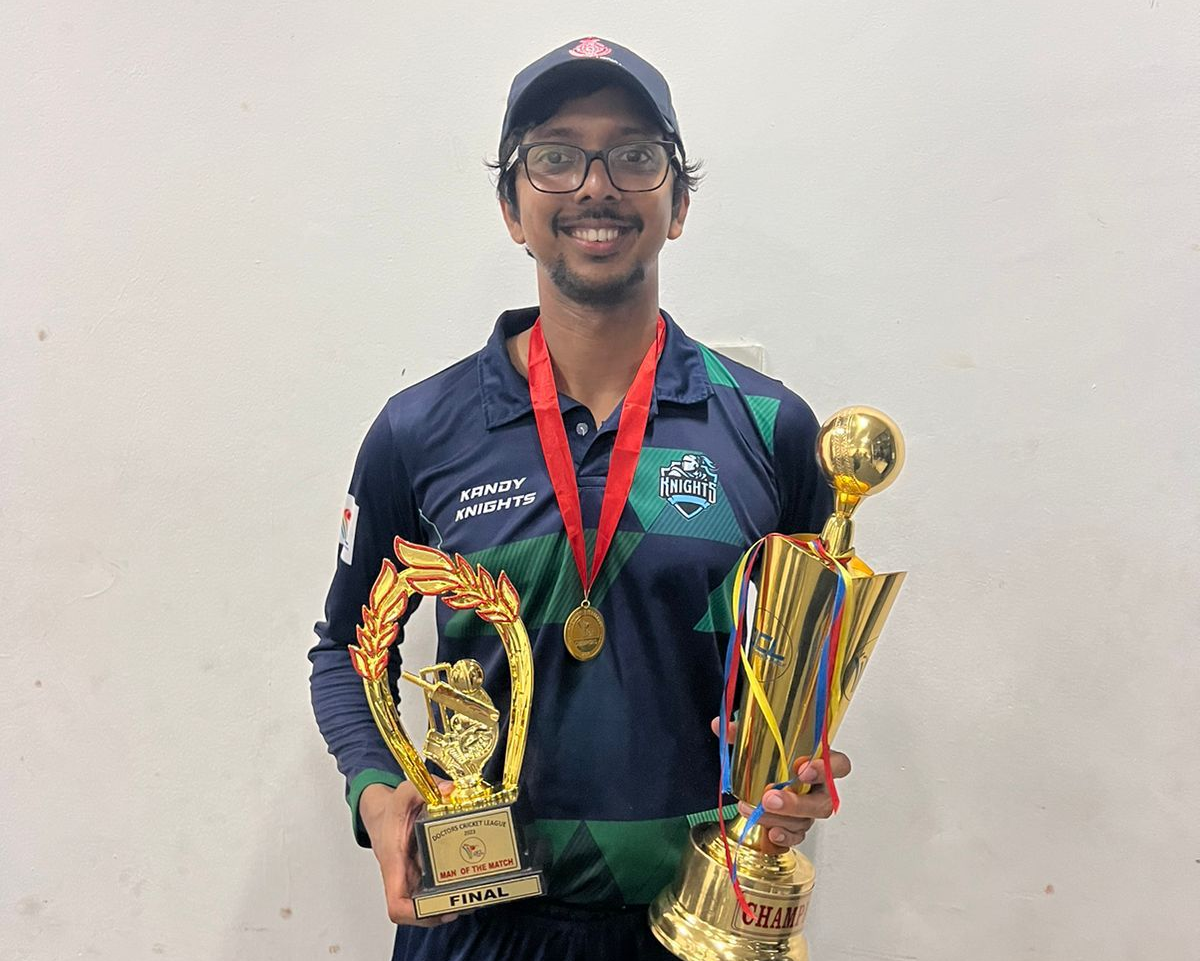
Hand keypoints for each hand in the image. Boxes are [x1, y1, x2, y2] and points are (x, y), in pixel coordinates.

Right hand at [359, 780, 459, 926]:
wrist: (382, 813)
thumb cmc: (391, 809)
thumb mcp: (404, 792)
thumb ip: (423, 787)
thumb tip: (448, 790)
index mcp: (394, 862)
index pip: (397, 904)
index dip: (417, 915)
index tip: (440, 910)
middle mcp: (402, 876)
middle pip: (417, 911)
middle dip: (443, 911)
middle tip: (469, 902)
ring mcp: (412, 877)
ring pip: (427, 904)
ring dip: (449, 904)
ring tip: (475, 896)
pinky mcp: (421, 874)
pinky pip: (433, 890)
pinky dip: (450, 891)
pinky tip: (469, 882)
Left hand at [711, 717, 851, 852]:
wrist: (768, 773)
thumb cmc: (776, 754)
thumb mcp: (761, 738)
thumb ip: (743, 732)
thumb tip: (719, 726)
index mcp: (820, 760)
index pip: (838, 765)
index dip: (825, 769)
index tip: (802, 769)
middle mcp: (820, 787)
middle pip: (823, 801)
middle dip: (796, 803)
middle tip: (770, 797)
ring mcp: (810, 808)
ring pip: (807, 820)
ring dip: (780, 818)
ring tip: (755, 810)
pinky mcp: (799, 824)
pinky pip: (798, 835)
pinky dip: (785, 836)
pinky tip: (771, 832)